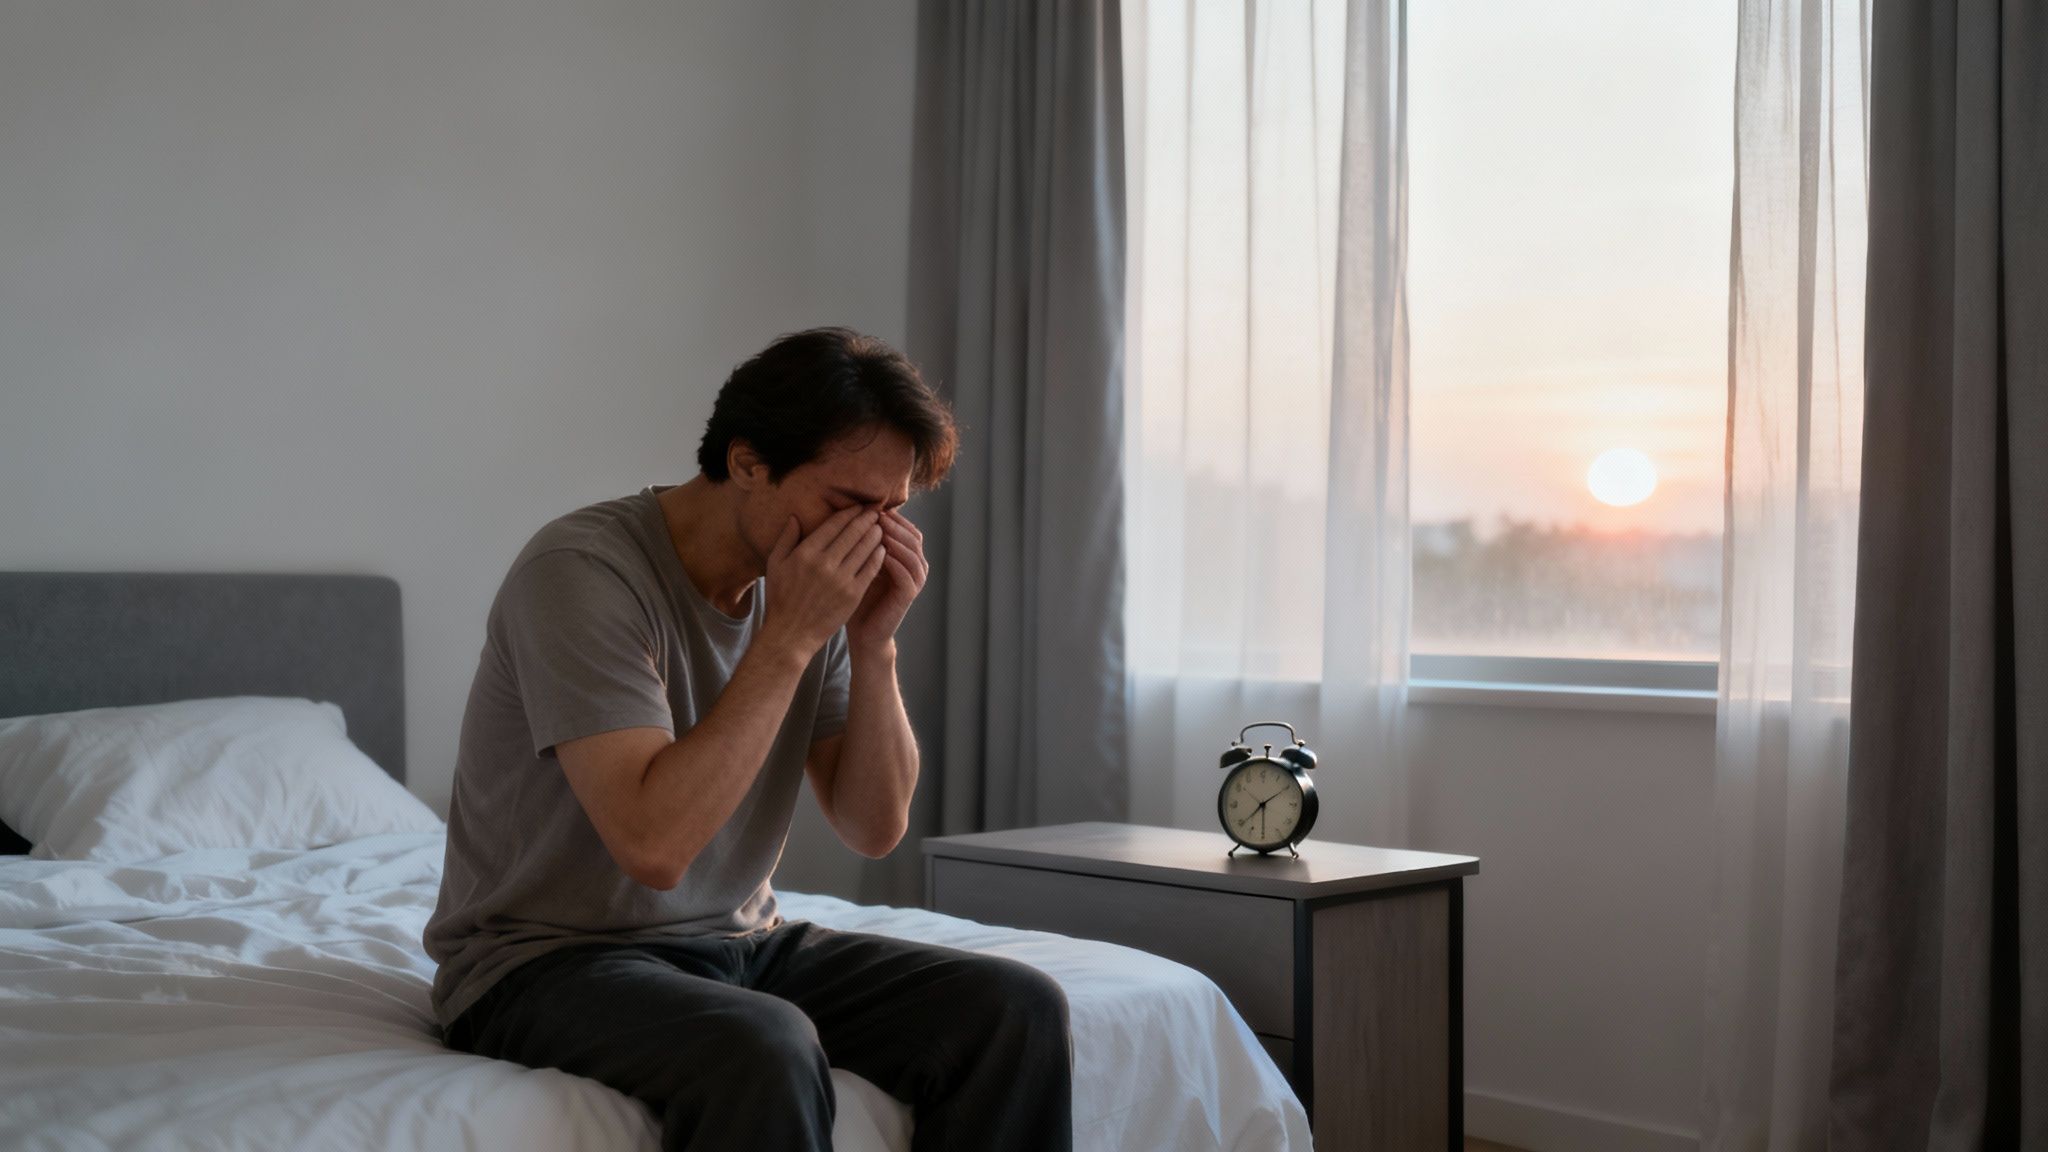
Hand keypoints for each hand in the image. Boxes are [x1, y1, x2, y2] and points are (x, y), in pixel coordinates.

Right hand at [760, 506, 886, 660]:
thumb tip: (795, 516)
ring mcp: (841, 579)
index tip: (860, 507)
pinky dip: (878, 555)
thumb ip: (786, 539)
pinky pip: (871, 568)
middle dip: (867, 519)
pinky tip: (882, 549)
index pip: (834, 524)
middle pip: (853, 533)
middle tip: (877, 510)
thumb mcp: (775, 565)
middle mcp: (824, 563)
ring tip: (882, 526)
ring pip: (865, 548)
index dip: (850, 513)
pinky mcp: (853, 594)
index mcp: (805, 553)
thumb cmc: (780, 599)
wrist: (791, 634)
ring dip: (876, 534)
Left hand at [847, 508, 927, 649]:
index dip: (890, 515)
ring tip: (879, 529)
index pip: (904, 527)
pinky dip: (896, 560)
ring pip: (912, 552)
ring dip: (897, 539)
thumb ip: (862, 541)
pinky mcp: (909, 595)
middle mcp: (915, 566)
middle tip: (876, 514)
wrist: (863, 631)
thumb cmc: (857, 595)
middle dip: (895, 523)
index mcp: (904, 555)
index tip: (869, 506)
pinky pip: (907, 573)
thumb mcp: (859, 563)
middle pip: (913, 535)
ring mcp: (915, 580)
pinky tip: (881, 553)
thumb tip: (850, 511)